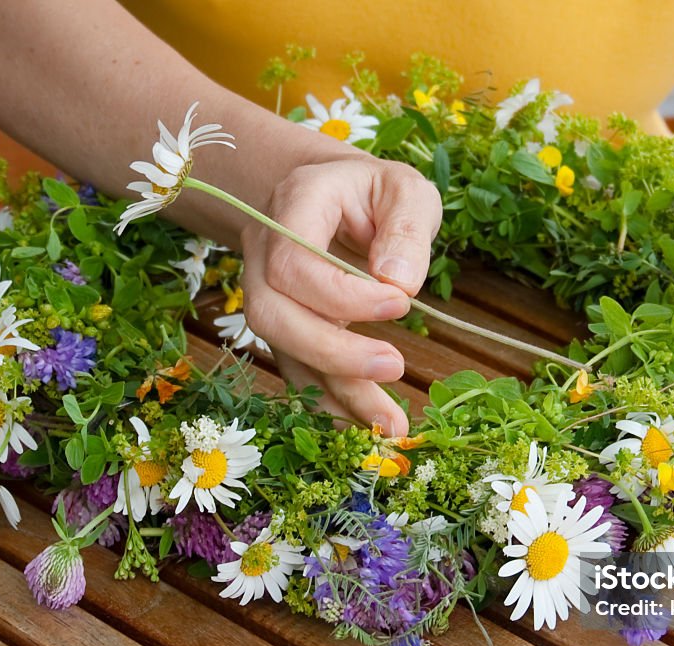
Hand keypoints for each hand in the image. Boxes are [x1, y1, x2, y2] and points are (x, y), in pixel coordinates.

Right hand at [240, 155, 442, 436]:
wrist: (332, 195)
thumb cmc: (373, 193)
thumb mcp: (404, 189)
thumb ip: (407, 228)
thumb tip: (399, 282)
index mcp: (294, 208)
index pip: (295, 263)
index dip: (344, 294)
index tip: (402, 303)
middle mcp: (266, 254)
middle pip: (274, 316)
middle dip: (333, 351)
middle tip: (395, 366)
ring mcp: (268, 295)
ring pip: (285, 353)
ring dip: (337, 395)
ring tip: (392, 426)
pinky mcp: (287, 329)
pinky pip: (298, 372)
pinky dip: (331, 405)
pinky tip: (368, 427)